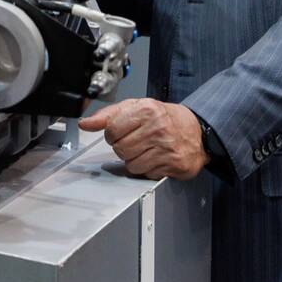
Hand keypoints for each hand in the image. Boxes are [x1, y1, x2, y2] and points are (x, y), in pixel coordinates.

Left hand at [79, 99, 207, 180]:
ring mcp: (167, 148)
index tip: (120, 132)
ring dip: (134, 159)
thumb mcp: (134, 107)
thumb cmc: (162, 117)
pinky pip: (146, 174)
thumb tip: (85, 124)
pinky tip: (155, 157)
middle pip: (120, 149)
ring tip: (145, 149)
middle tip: (134, 141)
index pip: (111, 130)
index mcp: (146, 110)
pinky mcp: (174, 165)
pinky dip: (147, 168)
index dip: (112, 134)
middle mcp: (158, 128)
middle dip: (123, 147)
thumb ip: (107, 115)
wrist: (196, 129)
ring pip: (131, 164)